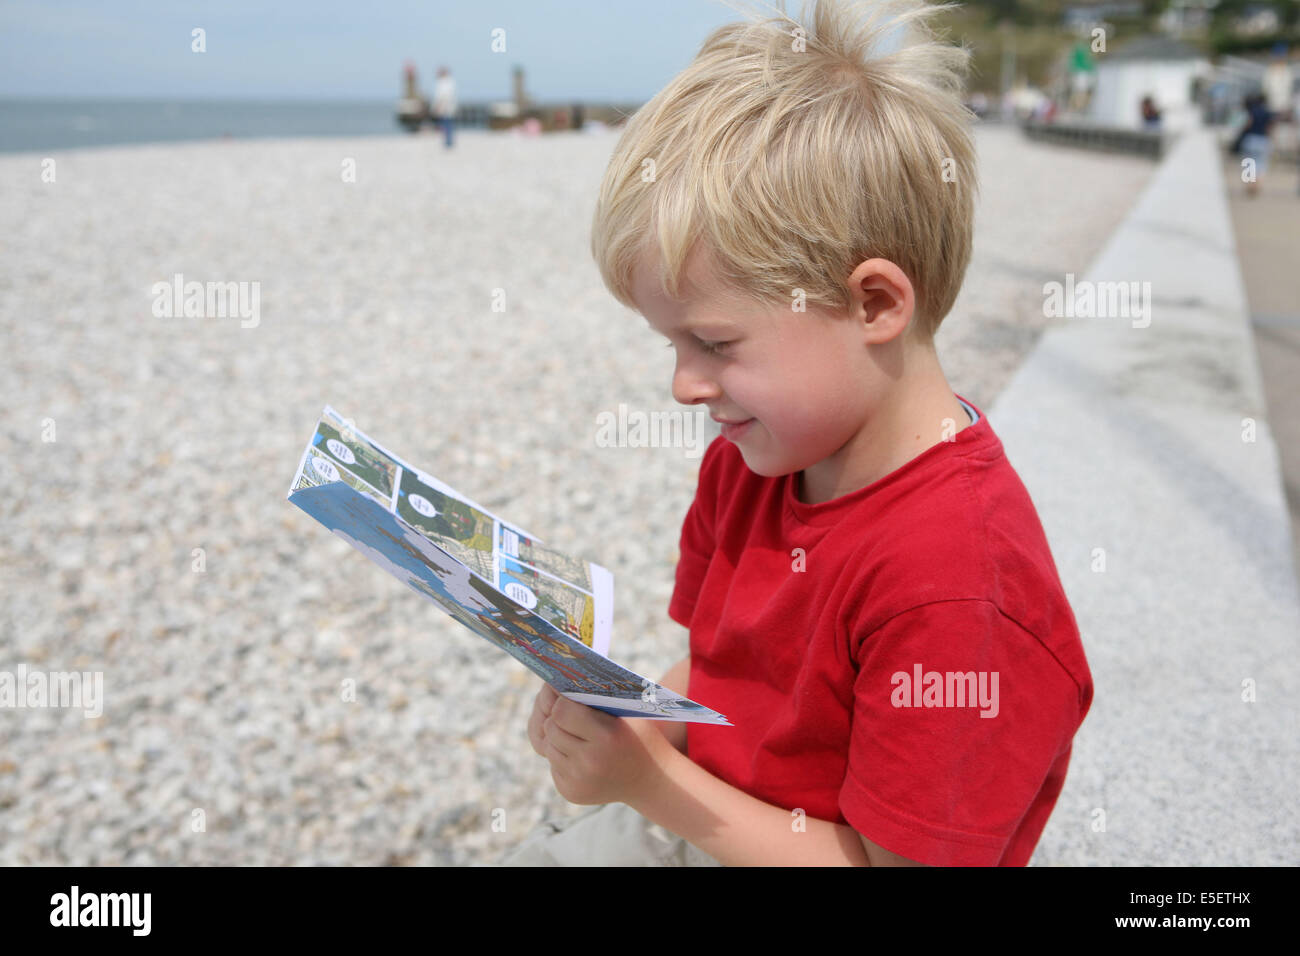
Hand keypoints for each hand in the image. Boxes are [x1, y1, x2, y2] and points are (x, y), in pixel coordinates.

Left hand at [526, 682, 670, 805]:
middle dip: (556, 716)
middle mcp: (590, 762)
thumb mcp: (627, 710)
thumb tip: (561, 677)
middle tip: (566, 708)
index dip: (560, 699)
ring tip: (576, 731)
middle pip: (551, 728)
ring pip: (548, 746)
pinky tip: (580, 752)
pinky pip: (553, 765)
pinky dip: (561, 755)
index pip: (561, 710)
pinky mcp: (571, 792)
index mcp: (605, 736)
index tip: (564, 692)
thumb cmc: (639, 735)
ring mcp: (579, 781)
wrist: (652, 780)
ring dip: (557, 736)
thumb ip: (596, 695)